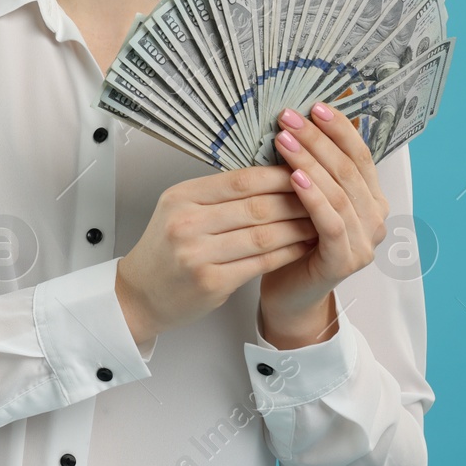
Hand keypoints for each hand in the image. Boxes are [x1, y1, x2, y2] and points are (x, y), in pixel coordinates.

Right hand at [116, 165, 317, 348]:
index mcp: (181, 197)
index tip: (306, 171)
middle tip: (325, 196)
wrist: (140, 294)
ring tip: (320, 221)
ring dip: (299, 228)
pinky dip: (289, 252)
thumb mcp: (180, 209)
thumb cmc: (166, 251)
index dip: (279, 175)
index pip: (241, 179)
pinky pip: (262, 262)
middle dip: (297, 201)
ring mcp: (198, 255)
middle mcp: (186, 223)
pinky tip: (303, 246)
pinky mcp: (211, 283)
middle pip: (257, 206)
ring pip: (265, 235)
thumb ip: (218, 194)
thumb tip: (271, 175)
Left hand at [258, 101, 390, 347]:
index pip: (359, 155)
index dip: (339, 129)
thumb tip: (295, 121)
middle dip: (318, 139)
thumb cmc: (292, 240)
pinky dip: (313, 197)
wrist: (288, 294)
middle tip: (289, 117)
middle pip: (349, 169)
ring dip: (311, 161)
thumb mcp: (303, 198)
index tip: (314, 106)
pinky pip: (331, 222)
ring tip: (284, 139)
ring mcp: (364, 242)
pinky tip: (293, 177)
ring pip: (341, 193)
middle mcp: (374, 218)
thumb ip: (310, 168)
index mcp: (369, 199)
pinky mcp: (345, 261)